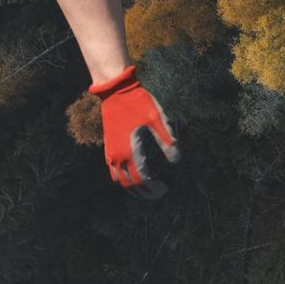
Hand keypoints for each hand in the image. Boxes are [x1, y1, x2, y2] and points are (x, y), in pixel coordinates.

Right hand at [89, 63, 179, 197]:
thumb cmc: (138, 102)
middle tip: (157, 192)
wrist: (116, 91)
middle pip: (128, 184)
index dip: (152, 187)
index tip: (163, 189)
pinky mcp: (108, 146)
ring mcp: (110, 152)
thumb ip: (167, 140)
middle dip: (142, 191)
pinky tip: (133, 172)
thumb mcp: (157, 119)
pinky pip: (112, 169)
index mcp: (130, 151)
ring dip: (131, 186)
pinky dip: (122, 176)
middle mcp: (117, 156)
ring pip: (118, 179)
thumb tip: (177, 159)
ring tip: (145, 187)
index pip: (141, 179)